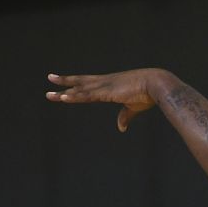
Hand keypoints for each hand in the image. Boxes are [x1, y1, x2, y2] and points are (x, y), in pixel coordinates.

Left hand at [46, 69, 166, 131]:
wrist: (157, 84)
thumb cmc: (150, 94)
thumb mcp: (134, 107)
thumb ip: (125, 116)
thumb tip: (120, 128)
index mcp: (111, 84)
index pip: (90, 85)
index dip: (78, 84)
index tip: (67, 84)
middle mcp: (105, 82)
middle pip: (81, 82)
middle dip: (65, 82)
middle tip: (50, 79)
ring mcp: (105, 86)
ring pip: (80, 89)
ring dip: (64, 91)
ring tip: (50, 93)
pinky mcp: (107, 92)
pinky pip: (87, 95)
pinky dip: (75, 96)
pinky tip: (64, 97)